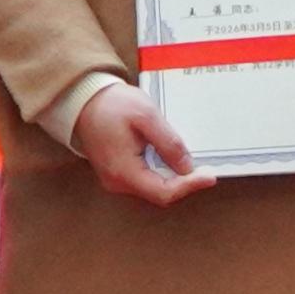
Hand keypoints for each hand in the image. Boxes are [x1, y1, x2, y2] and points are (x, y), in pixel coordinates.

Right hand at [69, 82, 207, 206]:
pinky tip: (174, 159)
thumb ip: (169, 143)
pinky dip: (163, 172)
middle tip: (206, 168)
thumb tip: (187, 167)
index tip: (210, 176)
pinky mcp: (117, 172)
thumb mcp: (147, 117)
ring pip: (154, 188)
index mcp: (123, 171)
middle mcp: (117, 182)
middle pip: (160, 193)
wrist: (84, 99)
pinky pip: (145, 179)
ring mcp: (115, 179)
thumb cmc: (112, 104)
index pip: (163, 192)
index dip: (189, 186)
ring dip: (175, 178)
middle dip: (184, 183)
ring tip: (193, 162)